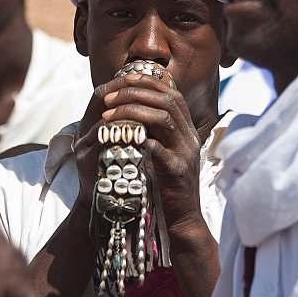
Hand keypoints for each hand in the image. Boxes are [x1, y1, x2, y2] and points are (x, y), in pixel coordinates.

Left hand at [96, 72, 201, 231]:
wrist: (182, 217)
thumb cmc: (166, 184)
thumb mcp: (163, 151)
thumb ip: (154, 131)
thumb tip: (133, 108)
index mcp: (186, 130)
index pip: (172, 94)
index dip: (148, 82)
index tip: (124, 79)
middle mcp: (189, 137)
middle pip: (166, 101)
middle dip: (134, 94)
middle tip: (109, 99)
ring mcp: (185, 154)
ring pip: (163, 119)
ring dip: (133, 112)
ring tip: (108, 115)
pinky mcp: (177, 172)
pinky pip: (159, 149)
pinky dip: (140, 139)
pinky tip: (122, 138)